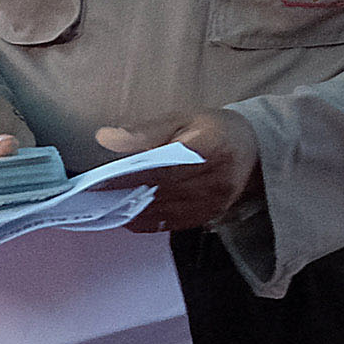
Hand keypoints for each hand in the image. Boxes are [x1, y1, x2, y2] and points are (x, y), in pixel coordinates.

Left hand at [95, 111, 261, 232]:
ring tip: (98, 202)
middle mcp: (215, 181)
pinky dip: (140, 219)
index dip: (128, 176)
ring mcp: (211, 204)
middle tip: (87, 194)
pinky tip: (122, 210)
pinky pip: (164, 224)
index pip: (163, 168)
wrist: (255, 154)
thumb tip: (106, 138)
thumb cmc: (215, 130)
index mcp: (212, 148)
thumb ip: (145, 131)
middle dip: (120, 194)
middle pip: (158, 192)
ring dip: (126, 209)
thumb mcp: (185, 118)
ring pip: (158, 212)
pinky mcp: (205, 218)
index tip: (97, 179)